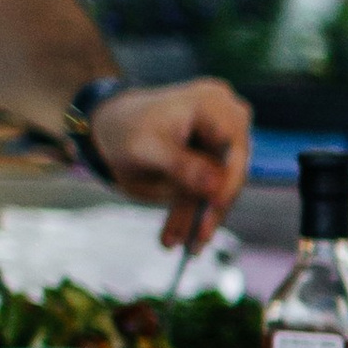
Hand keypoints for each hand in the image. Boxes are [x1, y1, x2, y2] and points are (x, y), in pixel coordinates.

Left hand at [88, 77, 251, 249]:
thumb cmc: (126, 130)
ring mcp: (224, 141)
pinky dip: (193, 214)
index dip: (228, 181)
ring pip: (220, 188)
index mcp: (213, 104)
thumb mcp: (147, 148)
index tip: (214, 210)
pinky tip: (177, 236)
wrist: (113, 129)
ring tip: (174, 244)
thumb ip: (182, 166)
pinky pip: (210, 192)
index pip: (233, 148)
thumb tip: (216, 188)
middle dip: (209, 211)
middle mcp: (227, 119)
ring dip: (197, 220)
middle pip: (230, 172)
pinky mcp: (216, 161)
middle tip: (194, 244)